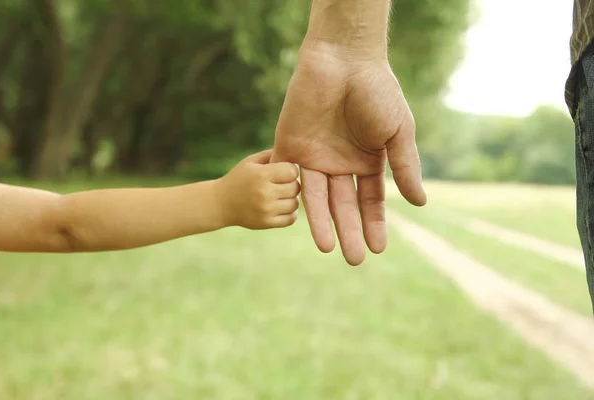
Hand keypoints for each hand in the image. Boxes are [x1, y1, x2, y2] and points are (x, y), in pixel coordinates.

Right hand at [217, 150, 300, 229]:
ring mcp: (266, 210)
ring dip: (290, 199)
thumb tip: (293, 152)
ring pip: (295, 203)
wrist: (220, 203)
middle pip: (295, 187)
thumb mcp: (250, 162)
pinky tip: (281, 207)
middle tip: (282, 184)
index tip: (282, 172)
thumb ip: (271, 155)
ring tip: (281, 195)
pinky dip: (290, 213)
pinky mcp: (266, 223)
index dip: (290, 170)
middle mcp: (265, 193)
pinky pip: (291, 219)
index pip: (292, 171)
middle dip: (291, 184)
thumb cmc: (238, 179)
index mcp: (261, 175)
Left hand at [271, 45, 425, 264]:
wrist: (343, 59)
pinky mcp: (290, 148)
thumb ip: (405, 166)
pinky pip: (291, 179)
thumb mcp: (398, 131)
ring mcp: (315, 158)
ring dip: (322, 223)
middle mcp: (341, 164)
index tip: (378, 248)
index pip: (370, 200)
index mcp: (367, 161)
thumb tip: (421, 202)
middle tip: (354, 259)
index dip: (374, 224)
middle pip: (344, 205)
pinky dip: (295, 198)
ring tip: (327, 247)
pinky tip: (299, 219)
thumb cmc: (377, 91)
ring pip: (318, 198)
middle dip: (349, 231)